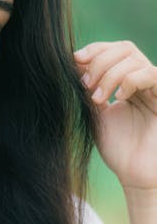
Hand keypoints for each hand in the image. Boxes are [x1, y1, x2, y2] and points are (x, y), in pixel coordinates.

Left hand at [74, 40, 156, 189]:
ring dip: (110, 74)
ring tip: (98, 98)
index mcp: (125, 81)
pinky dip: (131, 79)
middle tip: (85, 86)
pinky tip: (119, 97)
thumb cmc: (118, 148)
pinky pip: (152, 74)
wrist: (134, 174)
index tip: (74, 60)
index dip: (94, 50)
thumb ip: (89, 90)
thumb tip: (74, 64)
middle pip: (124, 48)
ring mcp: (154, 89)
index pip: (113, 50)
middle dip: (99, 61)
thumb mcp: (96, 114)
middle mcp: (142, 81)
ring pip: (134, 59)